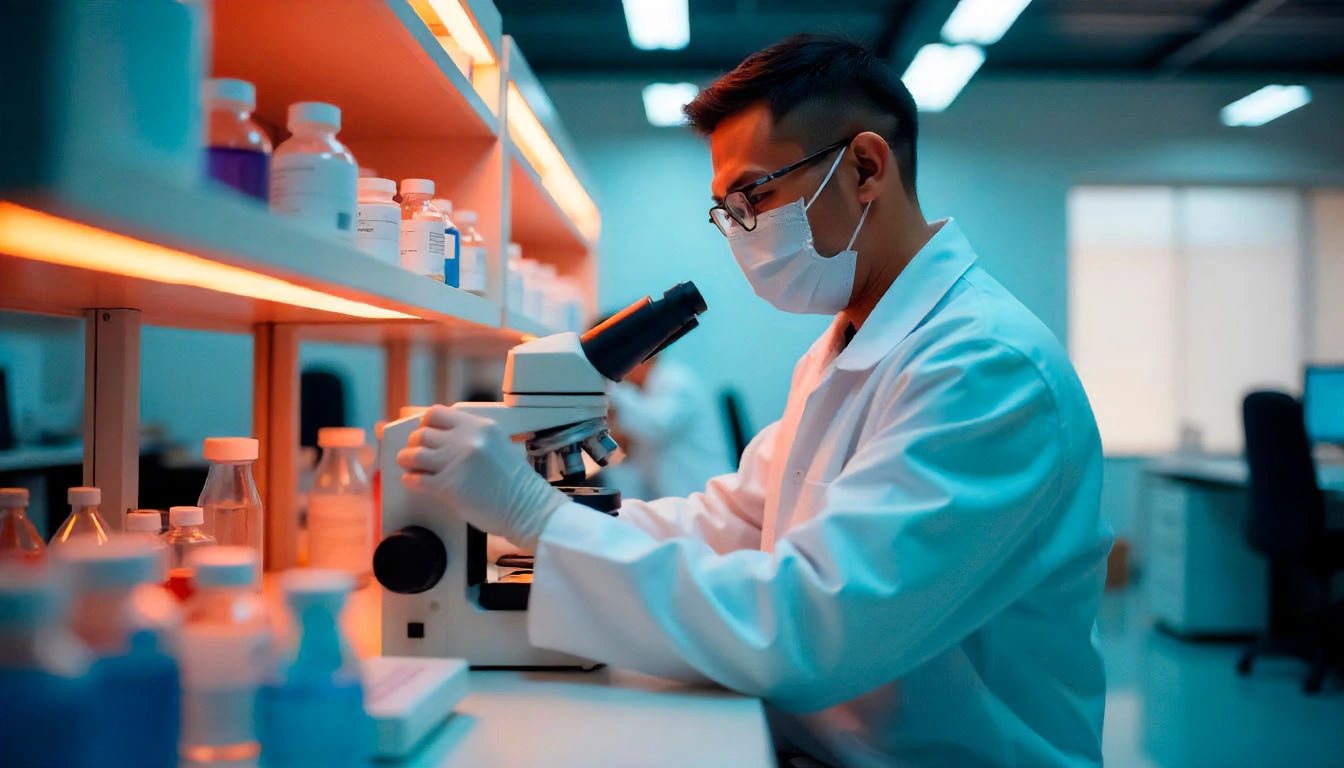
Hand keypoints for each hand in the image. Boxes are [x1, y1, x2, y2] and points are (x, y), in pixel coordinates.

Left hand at [398, 405, 568, 549]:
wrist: (527, 508)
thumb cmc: (516, 483)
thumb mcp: (498, 444)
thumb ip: (473, 436)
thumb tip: (443, 436)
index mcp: (480, 427)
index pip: (437, 413)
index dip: (426, 424)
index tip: (425, 432)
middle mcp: (466, 440)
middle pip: (421, 433)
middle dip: (415, 443)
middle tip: (416, 452)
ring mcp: (455, 462)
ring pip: (413, 454)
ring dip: (407, 460)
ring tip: (409, 465)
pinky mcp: (447, 486)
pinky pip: (415, 479)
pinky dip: (410, 480)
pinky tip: (414, 481)